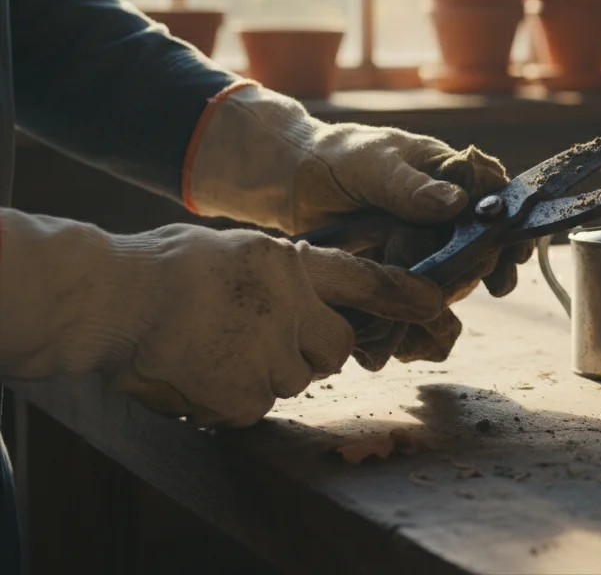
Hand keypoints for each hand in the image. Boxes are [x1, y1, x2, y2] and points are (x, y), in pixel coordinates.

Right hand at [0, 209, 443, 427]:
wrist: (110, 299)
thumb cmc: (165, 267)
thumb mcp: (238, 251)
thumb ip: (282, 273)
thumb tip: (310, 293)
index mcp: (289, 265)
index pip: (366, 280)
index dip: (404, 296)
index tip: (436, 306)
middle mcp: (291, 308)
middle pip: (338, 346)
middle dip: (316, 347)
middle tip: (268, 336)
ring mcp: (269, 354)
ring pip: (297, 378)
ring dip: (270, 370)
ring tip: (220, 347)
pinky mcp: (244, 395)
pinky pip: (258, 405)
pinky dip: (235, 396)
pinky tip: (202, 371)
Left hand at [184, 82, 531, 301]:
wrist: (295, 182)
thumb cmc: (341, 158)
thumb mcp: (374, 164)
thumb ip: (411, 186)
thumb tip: (457, 203)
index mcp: (450, 173)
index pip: (496, 198)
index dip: (511, 225)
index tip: (514, 250)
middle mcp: (446, 209)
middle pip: (483, 240)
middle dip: (492, 264)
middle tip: (497, 285)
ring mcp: (427, 238)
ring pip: (458, 268)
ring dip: (459, 288)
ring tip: (449, 303)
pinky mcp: (405, 265)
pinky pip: (424, 286)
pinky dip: (426, 303)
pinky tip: (423, 319)